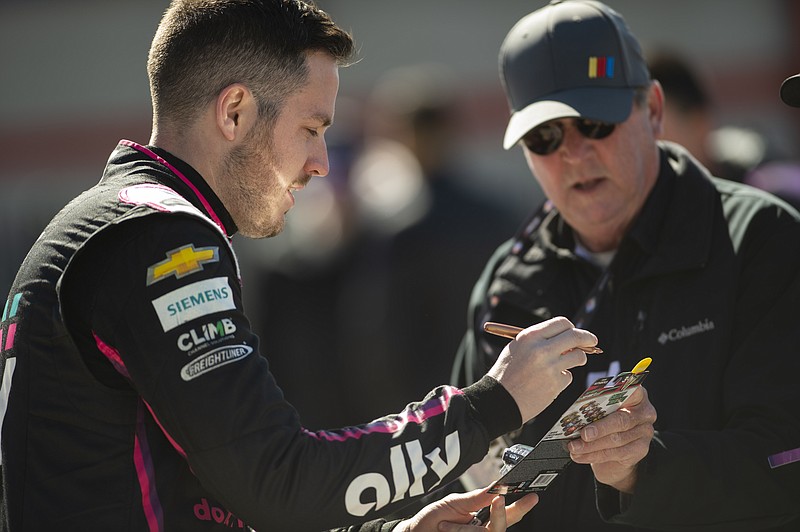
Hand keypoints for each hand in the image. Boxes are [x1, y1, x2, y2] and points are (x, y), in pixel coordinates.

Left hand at [396, 488, 537, 531]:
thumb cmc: (433, 519)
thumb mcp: (455, 503)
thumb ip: (477, 498)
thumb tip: (497, 487)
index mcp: (483, 518)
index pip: (507, 513)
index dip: (521, 506)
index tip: (532, 496)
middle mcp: (483, 531)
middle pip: (502, 526)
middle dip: (500, 513)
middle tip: (498, 500)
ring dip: (464, 529)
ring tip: (445, 525)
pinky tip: (446, 530)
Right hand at [488, 317, 597, 421]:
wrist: (499, 400)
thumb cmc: (507, 372)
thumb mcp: (517, 348)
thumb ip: (540, 340)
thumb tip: (567, 337)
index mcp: (530, 336)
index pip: (561, 323)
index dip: (571, 327)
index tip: (576, 332)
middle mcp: (541, 349)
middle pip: (575, 336)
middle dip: (588, 338)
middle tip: (592, 341)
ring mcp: (550, 367)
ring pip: (578, 357)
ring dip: (577, 359)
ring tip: (564, 365)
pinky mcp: (556, 384)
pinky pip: (568, 376)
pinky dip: (562, 378)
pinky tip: (547, 383)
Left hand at [567, 386, 656, 492]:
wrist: (618, 447)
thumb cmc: (607, 419)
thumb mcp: (604, 408)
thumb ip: (597, 406)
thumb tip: (575, 414)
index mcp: (636, 395)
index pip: (631, 390)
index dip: (616, 393)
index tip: (600, 399)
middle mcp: (644, 413)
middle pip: (621, 420)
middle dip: (599, 428)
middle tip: (583, 434)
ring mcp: (644, 432)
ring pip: (616, 440)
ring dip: (591, 446)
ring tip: (574, 447)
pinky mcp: (640, 450)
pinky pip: (615, 454)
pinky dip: (594, 455)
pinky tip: (581, 455)